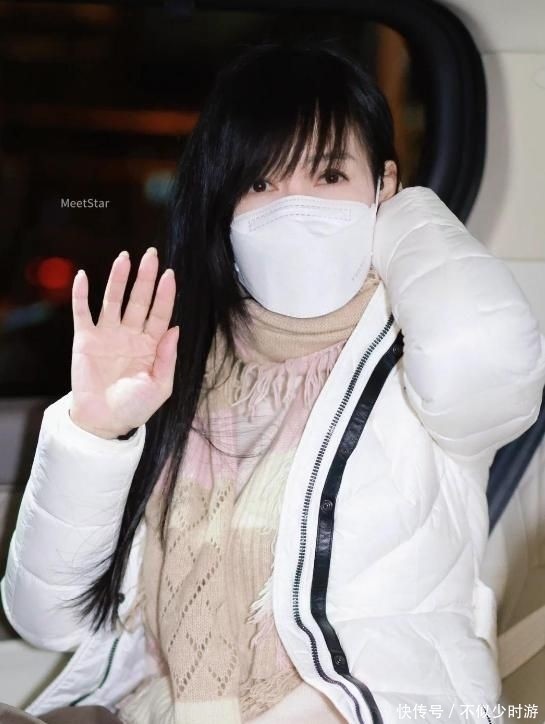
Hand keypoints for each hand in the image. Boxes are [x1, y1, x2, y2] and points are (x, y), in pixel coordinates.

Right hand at [69, 247, 178, 438]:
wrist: (104, 421)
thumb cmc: (135, 407)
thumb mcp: (160, 387)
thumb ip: (168, 358)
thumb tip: (175, 329)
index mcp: (151, 345)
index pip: (160, 313)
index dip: (165, 295)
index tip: (170, 275)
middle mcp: (130, 335)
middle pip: (139, 300)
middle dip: (145, 278)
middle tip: (151, 256)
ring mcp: (107, 335)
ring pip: (113, 300)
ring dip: (118, 279)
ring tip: (124, 258)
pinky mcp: (85, 339)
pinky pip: (82, 312)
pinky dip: (81, 294)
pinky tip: (83, 276)